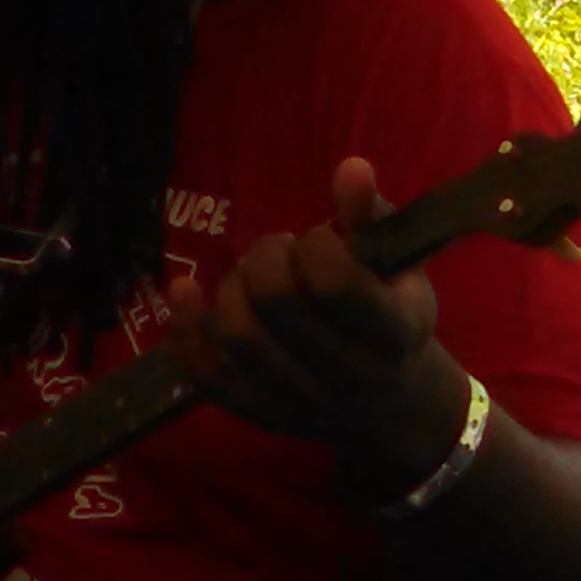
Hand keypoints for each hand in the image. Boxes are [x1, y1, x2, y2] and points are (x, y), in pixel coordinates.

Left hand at [166, 156, 470, 497]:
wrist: (390, 400)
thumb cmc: (390, 313)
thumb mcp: (398, 268)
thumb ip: (370, 218)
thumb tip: (351, 167)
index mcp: (395, 333)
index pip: (337, 284)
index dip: (316, 246)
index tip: (316, 237)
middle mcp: (349, 374)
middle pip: (278, 305)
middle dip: (265, 259)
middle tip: (275, 249)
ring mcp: (301, 400)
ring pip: (239, 335)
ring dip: (232, 288)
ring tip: (250, 275)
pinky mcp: (259, 413)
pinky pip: (206, 373)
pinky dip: (185, 328)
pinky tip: (183, 289)